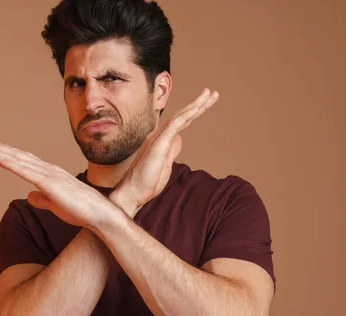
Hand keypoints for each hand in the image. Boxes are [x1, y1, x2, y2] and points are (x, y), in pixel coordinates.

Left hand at [0, 139, 109, 228]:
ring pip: (20, 161)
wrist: (100, 215)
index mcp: (50, 175)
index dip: (9, 155)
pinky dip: (11, 164)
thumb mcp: (55, 205)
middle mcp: (49, 170)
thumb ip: (42, 199)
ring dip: (1, 152)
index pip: (25, 161)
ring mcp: (49, 175)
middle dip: (0, 149)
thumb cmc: (81, 211)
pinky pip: (26, 172)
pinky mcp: (50, 184)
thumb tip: (29, 196)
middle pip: (20, 157)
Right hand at [112, 88, 218, 214]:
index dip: (194, 112)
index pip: (181, 122)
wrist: (132, 192)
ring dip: (195, 105)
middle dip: (198, 104)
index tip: (206, 104)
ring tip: (209, 94)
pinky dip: (186, 115)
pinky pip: (174, 126)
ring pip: (179, 117)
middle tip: (213, 93)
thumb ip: (171, 150)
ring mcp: (157, 138)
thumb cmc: (146, 182)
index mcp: (161, 140)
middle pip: (182, 116)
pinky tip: (196, 108)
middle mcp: (159, 135)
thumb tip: (178, 140)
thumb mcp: (165, 165)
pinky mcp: (158, 144)